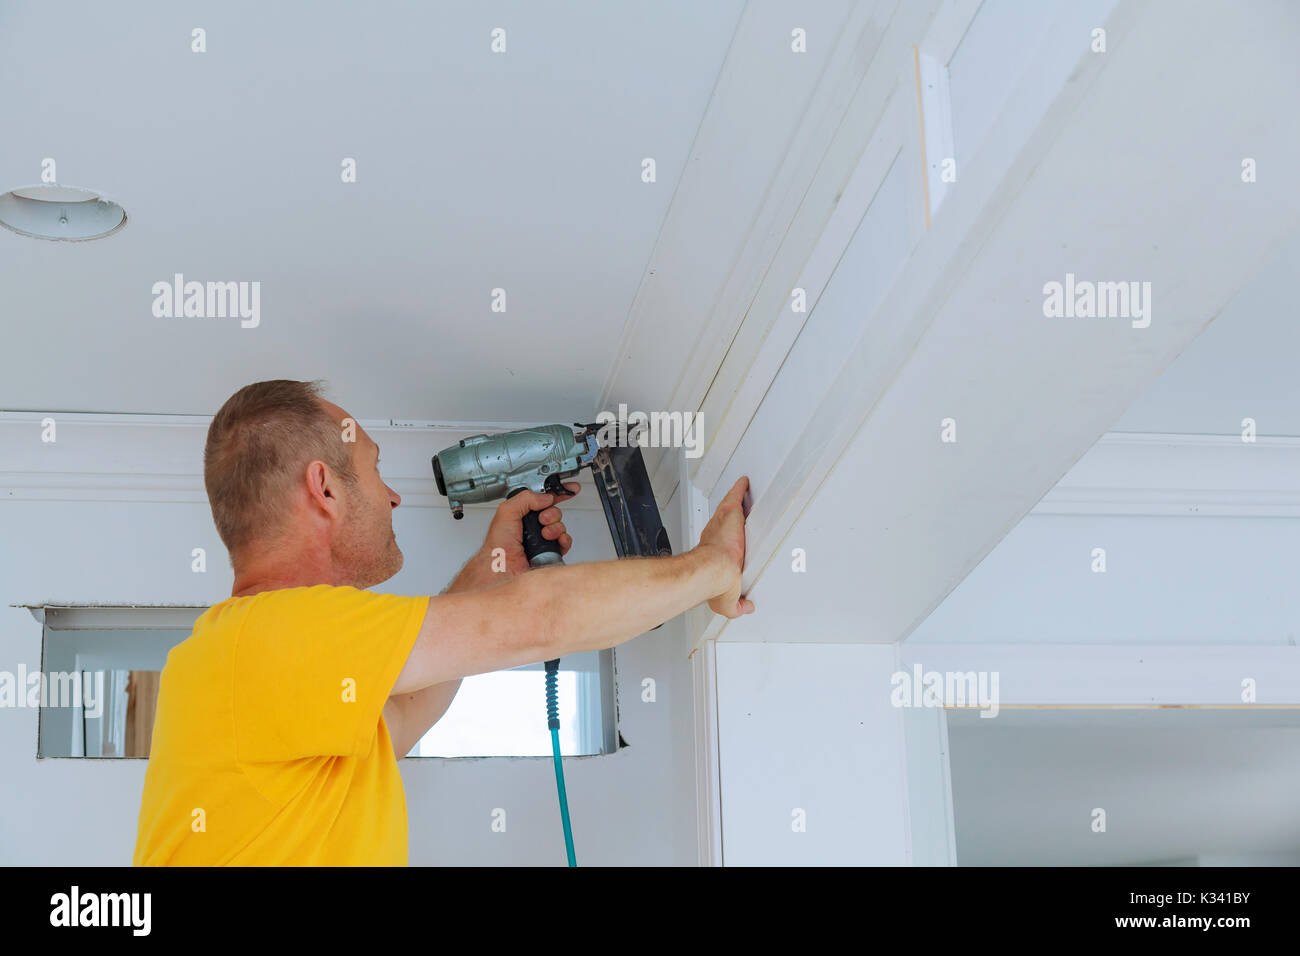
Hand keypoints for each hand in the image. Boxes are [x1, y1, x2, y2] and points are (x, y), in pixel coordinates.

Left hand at [482, 481, 579, 576]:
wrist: (504, 568)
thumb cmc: (498, 546)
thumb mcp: (506, 512)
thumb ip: (525, 498)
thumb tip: (545, 497)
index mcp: (522, 514)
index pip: (541, 498)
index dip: (555, 493)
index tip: (567, 489)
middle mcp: (532, 525)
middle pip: (554, 511)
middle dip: (551, 514)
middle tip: (542, 520)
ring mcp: (542, 538)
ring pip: (560, 525)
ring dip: (555, 528)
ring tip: (544, 534)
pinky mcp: (550, 551)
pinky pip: (565, 541)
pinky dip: (563, 540)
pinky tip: (555, 541)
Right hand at [698, 476, 753, 617]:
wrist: (711, 569)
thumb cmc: (714, 580)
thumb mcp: (727, 603)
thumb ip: (737, 606)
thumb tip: (747, 608)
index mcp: (715, 555)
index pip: (724, 545)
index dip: (728, 544)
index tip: (733, 544)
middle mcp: (716, 536)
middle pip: (728, 524)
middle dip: (733, 521)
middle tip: (744, 514)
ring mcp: (721, 523)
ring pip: (731, 509)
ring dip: (737, 502)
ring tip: (747, 496)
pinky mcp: (729, 512)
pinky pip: (735, 495)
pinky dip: (740, 488)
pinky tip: (746, 484)